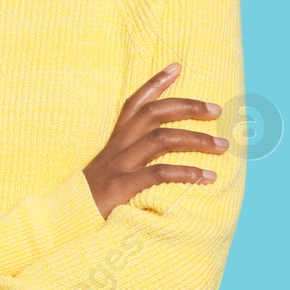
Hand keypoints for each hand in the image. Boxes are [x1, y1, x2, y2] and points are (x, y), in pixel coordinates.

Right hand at [82, 63, 225, 218]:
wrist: (67, 222)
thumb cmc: (95, 198)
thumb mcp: (110, 170)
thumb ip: (132, 159)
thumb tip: (164, 151)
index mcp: (115, 141)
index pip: (134, 103)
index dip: (155, 84)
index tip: (176, 67)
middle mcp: (117, 147)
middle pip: (152, 114)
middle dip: (186, 107)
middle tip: (216, 110)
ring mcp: (119, 166)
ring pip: (160, 139)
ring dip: (196, 139)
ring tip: (222, 145)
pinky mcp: (122, 187)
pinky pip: (158, 173)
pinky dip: (186, 173)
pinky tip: (207, 177)